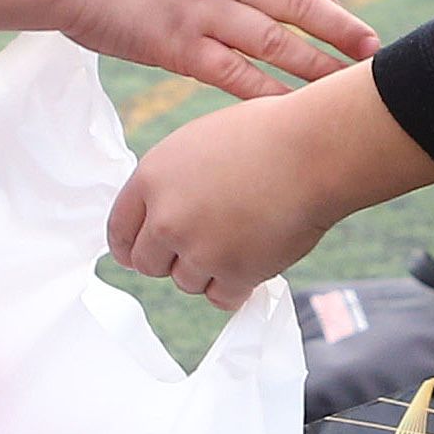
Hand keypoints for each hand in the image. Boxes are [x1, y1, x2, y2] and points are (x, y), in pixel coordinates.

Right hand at [52, 0, 373, 102]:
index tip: (345, 15)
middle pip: (300, 4)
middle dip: (341, 28)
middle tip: (375, 51)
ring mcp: (204, 11)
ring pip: (277, 43)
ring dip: (318, 66)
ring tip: (348, 87)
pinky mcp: (178, 45)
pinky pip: (234, 76)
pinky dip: (267, 93)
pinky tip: (290, 111)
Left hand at [110, 66, 433, 304]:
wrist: (313, 149)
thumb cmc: (266, 135)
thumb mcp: (199, 143)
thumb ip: (173, 182)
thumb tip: (162, 216)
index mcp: (151, 177)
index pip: (120, 230)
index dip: (132, 246)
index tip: (143, 254)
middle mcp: (166, 217)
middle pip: (148, 265)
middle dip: (171, 261)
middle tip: (202, 249)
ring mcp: (199, 250)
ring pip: (187, 283)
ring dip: (210, 270)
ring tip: (244, 239)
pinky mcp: (234, 273)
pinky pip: (221, 297)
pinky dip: (236, 287)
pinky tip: (253, 266)